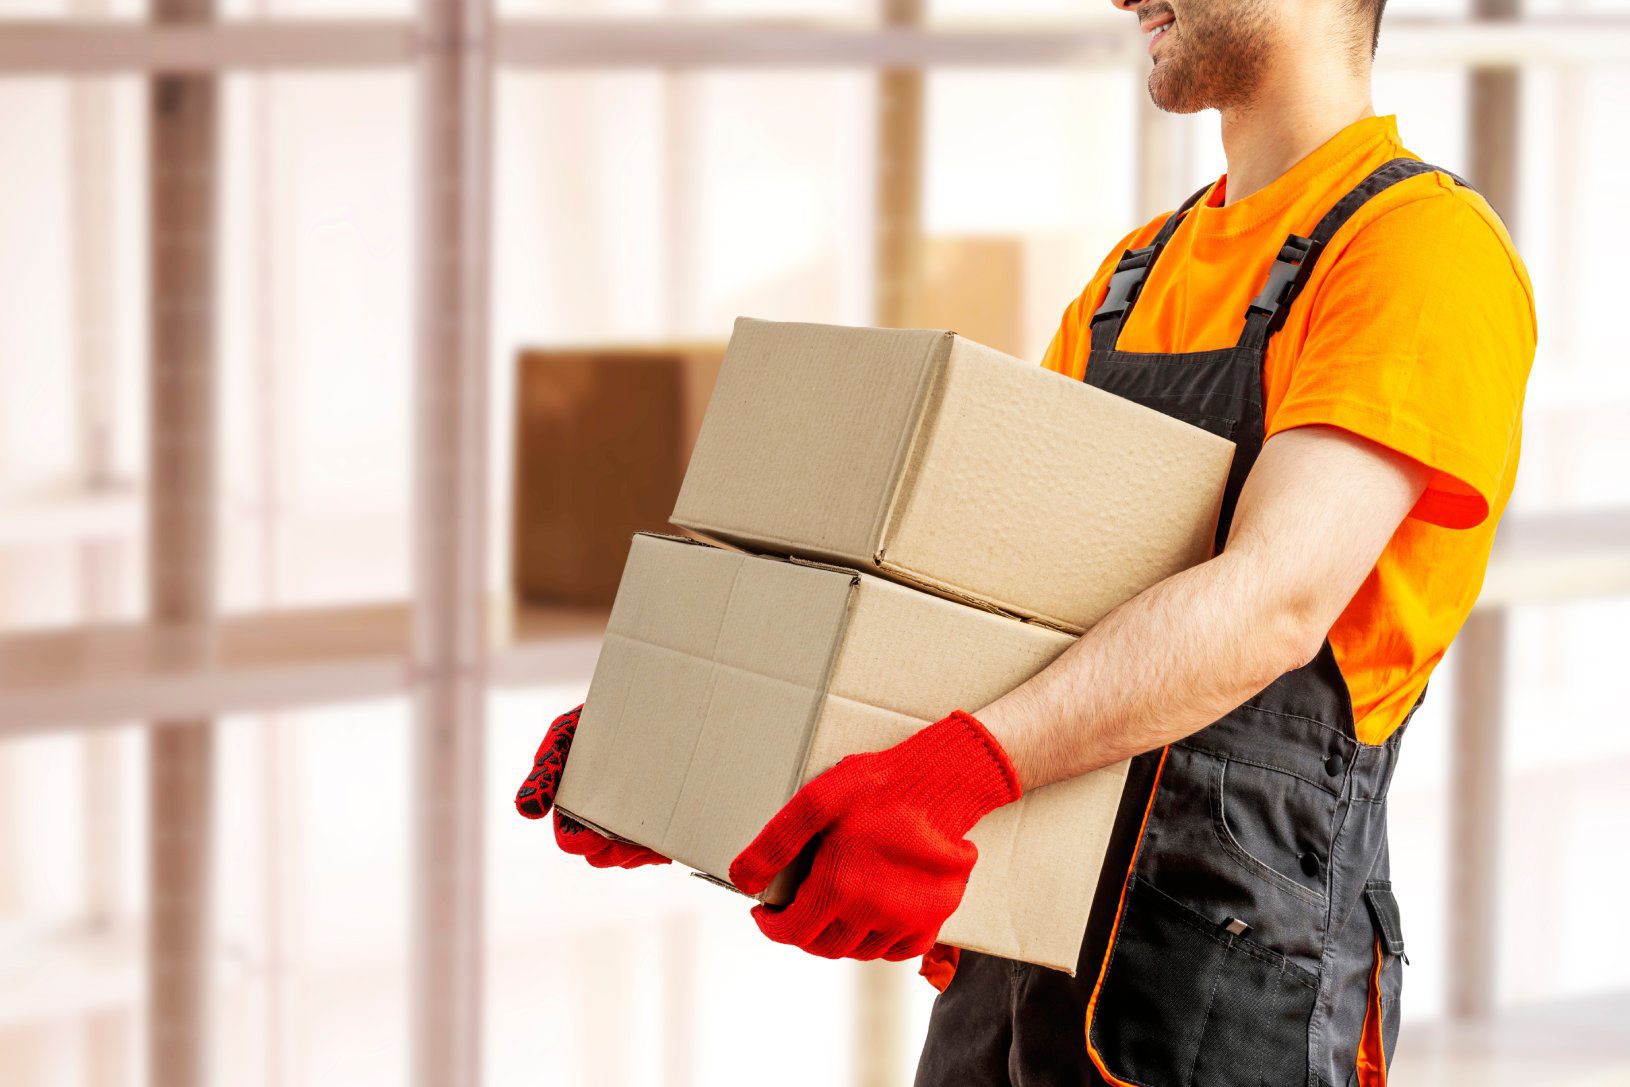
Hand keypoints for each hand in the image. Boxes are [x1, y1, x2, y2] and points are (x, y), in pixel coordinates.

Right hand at [515, 705, 669, 868]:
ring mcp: (629, 822)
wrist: (647, 701)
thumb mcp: (566, 733)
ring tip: (651, 837)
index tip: (594, 833)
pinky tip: (666, 838)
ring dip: (638, 853)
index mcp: (572, 804)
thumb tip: (524, 810)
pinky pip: (658, 849)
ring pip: (629, 858)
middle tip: (630, 837)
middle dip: (614, 852)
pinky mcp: (658, 821)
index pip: (571, 840)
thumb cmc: (599, 717)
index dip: (580, 841)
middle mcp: (598, 818)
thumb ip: (545, 768)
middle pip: (601, 856)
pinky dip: (661, 847)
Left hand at [728, 710, 1020, 960]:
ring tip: (832, 909)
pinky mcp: (934, 916)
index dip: (771, 926)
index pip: (792, 931)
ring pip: (860, 950)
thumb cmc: (878, 786)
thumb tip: (743, 880)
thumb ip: (774, 843)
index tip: (764, 913)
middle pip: (824, 946)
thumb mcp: (816, 800)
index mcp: (840, 886)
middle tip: (796, 910)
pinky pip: (900, 950)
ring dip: (839, 936)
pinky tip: (871, 918)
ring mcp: (906, 918)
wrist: (942, 781)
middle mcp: (874, 912)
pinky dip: (881, 942)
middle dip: (801, 932)